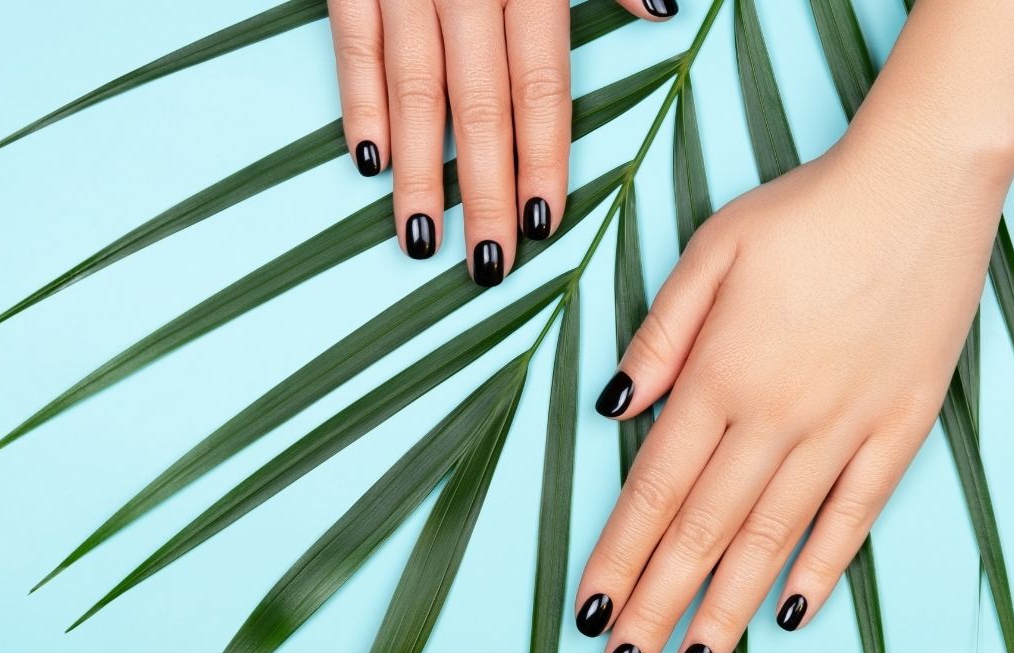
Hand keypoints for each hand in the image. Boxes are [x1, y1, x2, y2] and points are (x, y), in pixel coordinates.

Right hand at [327, 0, 677, 282]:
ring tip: (422, 241)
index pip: (540, 85)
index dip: (542, 157)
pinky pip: (350, 43)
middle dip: (483, 191)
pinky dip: (354, 100)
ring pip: (411, 89)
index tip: (542, 223)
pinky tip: (365, 161)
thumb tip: (663, 15)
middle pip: (479, 106)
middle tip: (486, 268)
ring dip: (418, 170)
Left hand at [575, 135, 1009, 652]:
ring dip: (726, 610)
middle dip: (656, 609)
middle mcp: (776, 415)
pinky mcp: (901, 427)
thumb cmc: (809, 210)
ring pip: (772, 539)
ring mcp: (844, 427)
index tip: (590, 613)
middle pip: (703, 531)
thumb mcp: (712, 249)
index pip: (653, 489)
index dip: (618, 558)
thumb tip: (616, 407)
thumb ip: (661, 335)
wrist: (922, 184)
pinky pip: (855, 514)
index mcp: (721, 373)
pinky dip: (822, 568)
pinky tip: (791, 611)